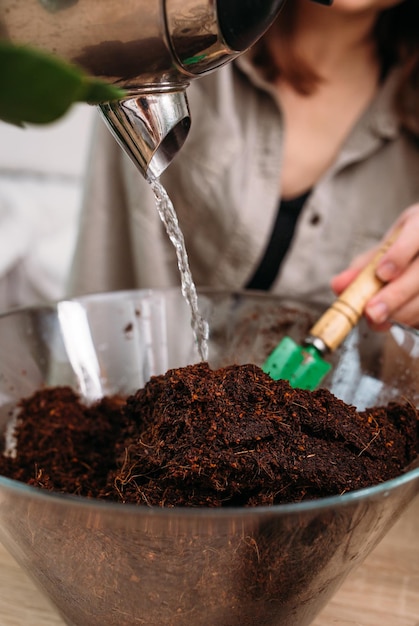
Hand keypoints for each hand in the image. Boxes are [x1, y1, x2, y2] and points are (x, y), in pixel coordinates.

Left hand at [330, 204, 418, 329]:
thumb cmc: (414, 240)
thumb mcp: (392, 242)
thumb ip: (366, 264)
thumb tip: (339, 285)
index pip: (416, 234)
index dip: (399, 255)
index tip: (382, 273)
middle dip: (396, 296)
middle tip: (371, 313)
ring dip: (403, 313)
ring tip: (379, 320)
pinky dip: (413, 320)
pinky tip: (398, 320)